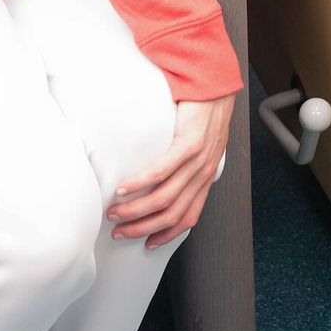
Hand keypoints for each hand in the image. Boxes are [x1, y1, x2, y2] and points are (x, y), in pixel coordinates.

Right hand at [107, 93, 235, 249]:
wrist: (216, 85)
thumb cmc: (205, 116)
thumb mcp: (202, 148)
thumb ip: (188, 169)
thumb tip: (166, 185)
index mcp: (206, 177)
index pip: (189, 217)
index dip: (168, 234)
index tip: (147, 244)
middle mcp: (203, 172)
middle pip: (172, 213)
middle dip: (142, 227)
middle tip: (118, 231)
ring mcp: (198, 159)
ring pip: (164, 197)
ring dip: (135, 209)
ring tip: (114, 212)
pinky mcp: (189, 142)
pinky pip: (162, 171)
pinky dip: (140, 183)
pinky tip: (123, 188)